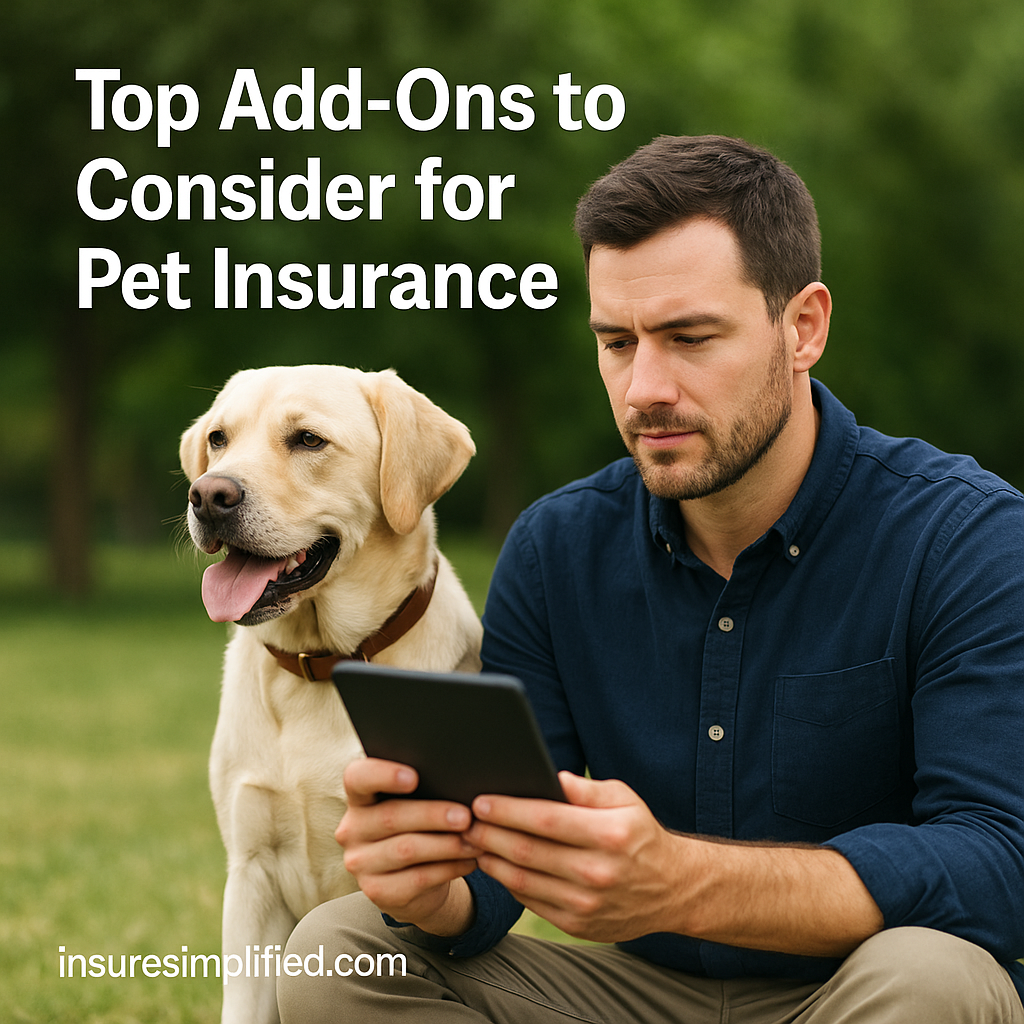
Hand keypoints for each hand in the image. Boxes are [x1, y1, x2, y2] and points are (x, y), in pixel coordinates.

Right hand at [336, 758, 480, 935]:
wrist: (413, 882)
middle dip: (433, 815)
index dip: (382, 775)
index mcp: (359, 798)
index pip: (358, 778)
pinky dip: (449, 868)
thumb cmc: (418, 828)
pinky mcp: (378, 892)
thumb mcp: (414, 806)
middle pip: (391, 817)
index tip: (414, 777)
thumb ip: (425, 790)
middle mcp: (352, 829)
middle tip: (465, 816)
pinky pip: (418, 877)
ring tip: (474, 840)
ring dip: (446, 844)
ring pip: (407, 849)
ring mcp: (361, 864)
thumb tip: (459, 783)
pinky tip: (469, 860)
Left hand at [466, 771, 682, 942]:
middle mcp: (597, 872)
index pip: (545, 820)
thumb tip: (549, 777)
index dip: (508, 810)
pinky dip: (507, 883)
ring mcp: (586, 904)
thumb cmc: (641, 835)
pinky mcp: (577, 925)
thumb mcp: (625, 800)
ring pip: (522, 881)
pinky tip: (495, 865)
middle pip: (526, 851)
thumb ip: (586, 789)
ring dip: (490, 860)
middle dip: (488, 834)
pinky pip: (530, 902)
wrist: (673, 890)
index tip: (480, 801)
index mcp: (609, 835)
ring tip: (472, 841)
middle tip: (464, 820)